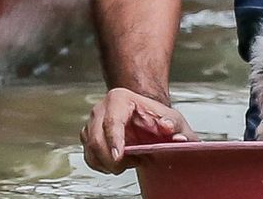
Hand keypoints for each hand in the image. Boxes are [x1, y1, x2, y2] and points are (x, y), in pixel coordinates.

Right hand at [81, 88, 196, 173]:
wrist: (148, 119)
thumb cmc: (157, 117)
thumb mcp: (172, 119)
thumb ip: (173, 123)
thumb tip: (168, 126)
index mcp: (119, 99)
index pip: (112, 122)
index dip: (114, 141)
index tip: (118, 157)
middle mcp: (102, 109)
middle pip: (97, 139)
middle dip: (111, 159)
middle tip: (128, 165)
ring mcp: (93, 123)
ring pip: (91, 150)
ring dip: (108, 163)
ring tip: (130, 162)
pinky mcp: (89, 137)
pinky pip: (90, 156)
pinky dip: (103, 165)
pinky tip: (119, 163)